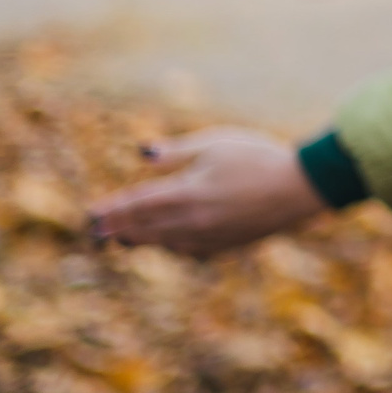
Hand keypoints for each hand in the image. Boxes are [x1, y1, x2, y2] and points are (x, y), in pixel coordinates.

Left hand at [88, 128, 328, 255]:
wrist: (300, 187)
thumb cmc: (257, 156)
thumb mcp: (215, 142)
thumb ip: (176, 152)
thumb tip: (141, 155)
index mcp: (186, 192)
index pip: (138, 203)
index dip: (112, 209)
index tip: (91, 213)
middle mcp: (192, 220)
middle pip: (145, 228)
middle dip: (119, 229)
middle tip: (97, 232)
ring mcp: (210, 236)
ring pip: (164, 242)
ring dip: (141, 240)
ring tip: (124, 240)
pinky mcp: (226, 244)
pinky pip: (188, 250)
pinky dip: (170, 246)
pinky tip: (168, 243)